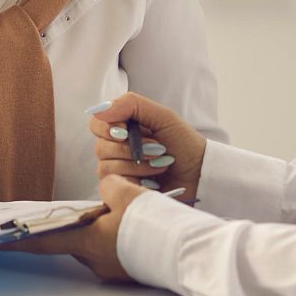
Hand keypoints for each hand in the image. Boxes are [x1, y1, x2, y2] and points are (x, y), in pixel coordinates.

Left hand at [3, 174, 144, 281]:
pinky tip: (141, 226)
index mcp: (88, 242)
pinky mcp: (132, 271)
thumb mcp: (129, 195)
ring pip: (101, 243)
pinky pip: (119, 250)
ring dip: (108, 228)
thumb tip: (108, 189)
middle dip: (83, 223)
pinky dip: (124, 237)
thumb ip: (111, 187)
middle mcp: (97, 261)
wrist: (191, 254)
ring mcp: (115, 270)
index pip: (44, 242)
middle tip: (100, 208)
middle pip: (78, 238)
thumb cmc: (157, 225)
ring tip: (131, 212)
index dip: (19, 241)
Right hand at [89, 93, 207, 201]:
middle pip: (100, 147)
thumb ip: (131, 104)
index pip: (96, 124)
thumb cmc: (184, 143)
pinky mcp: (123, 190)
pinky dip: (136, 179)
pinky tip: (153, 180)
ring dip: (137, 165)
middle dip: (130, 149)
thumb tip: (100, 109)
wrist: (199, 173)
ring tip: (160, 164)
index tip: (126, 131)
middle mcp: (117, 148)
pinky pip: (114, 185)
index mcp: (124, 127)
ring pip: (106, 167)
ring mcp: (118, 171)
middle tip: (157, 148)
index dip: (107, 128)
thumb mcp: (162, 116)